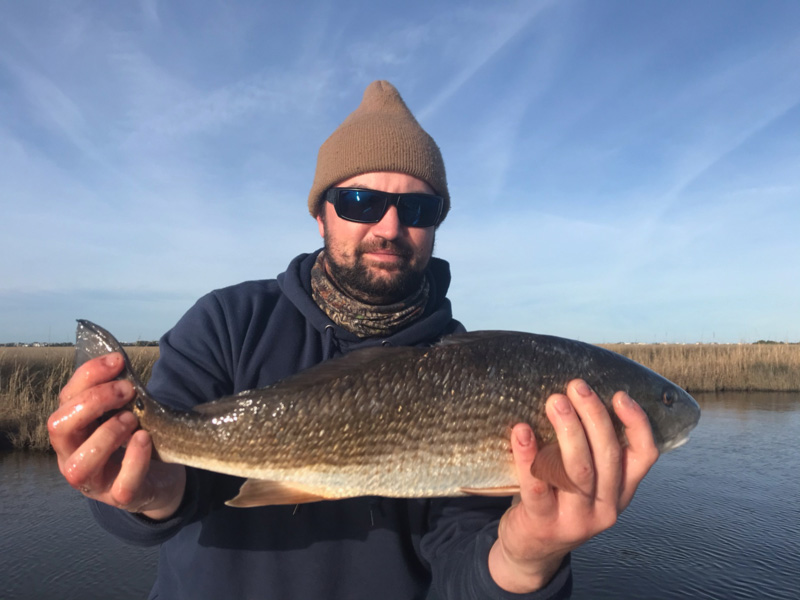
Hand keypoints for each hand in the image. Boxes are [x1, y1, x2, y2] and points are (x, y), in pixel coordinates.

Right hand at [49, 352, 185, 519]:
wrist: (160, 478)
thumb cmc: (134, 440)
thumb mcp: (122, 413)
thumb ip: (115, 394)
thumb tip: (118, 364)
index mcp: (72, 431)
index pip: (65, 400)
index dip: (89, 376)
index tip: (117, 361)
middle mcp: (73, 457)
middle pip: (59, 428)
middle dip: (92, 402)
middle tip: (126, 391)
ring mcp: (95, 482)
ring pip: (79, 465)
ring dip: (106, 434)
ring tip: (132, 419)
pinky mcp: (121, 498)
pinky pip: (122, 485)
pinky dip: (133, 459)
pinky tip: (144, 439)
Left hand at [488, 379, 658, 592]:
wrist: (531, 551)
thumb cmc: (558, 500)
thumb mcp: (586, 482)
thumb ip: (592, 451)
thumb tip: (580, 396)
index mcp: (621, 492)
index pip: (644, 455)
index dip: (636, 423)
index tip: (620, 394)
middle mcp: (606, 507)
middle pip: (607, 456)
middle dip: (594, 416)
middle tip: (576, 386)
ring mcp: (576, 520)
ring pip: (578, 471)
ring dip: (567, 431)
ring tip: (554, 401)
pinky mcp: (544, 524)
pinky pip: (538, 486)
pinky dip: (529, 456)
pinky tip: (520, 431)